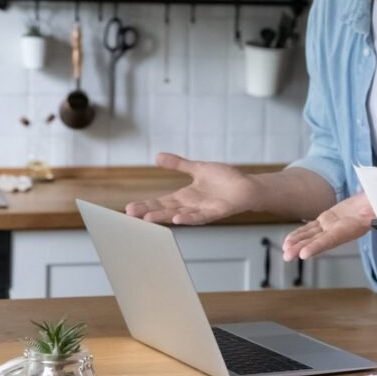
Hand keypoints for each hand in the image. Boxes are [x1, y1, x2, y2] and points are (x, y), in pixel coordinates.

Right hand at [124, 152, 263, 223]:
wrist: (247, 186)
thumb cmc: (225, 179)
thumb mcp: (197, 168)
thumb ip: (178, 164)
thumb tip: (158, 156)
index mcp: (185, 196)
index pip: (161, 202)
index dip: (146, 204)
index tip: (129, 208)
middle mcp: (191, 206)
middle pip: (165, 210)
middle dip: (148, 212)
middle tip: (130, 215)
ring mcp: (202, 210)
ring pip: (178, 215)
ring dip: (164, 217)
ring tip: (147, 219)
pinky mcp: (215, 212)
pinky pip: (200, 217)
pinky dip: (189, 218)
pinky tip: (177, 219)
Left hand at [282, 192, 373, 260]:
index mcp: (353, 227)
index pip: (332, 239)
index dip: (317, 246)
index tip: (304, 254)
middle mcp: (341, 229)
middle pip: (318, 240)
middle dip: (302, 248)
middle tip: (287, 256)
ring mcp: (334, 225)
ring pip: (312, 235)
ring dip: (297, 243)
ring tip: (284, 251)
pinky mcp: (329, 218)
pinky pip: (312, 227)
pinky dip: (300, 233)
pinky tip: (288, 241)